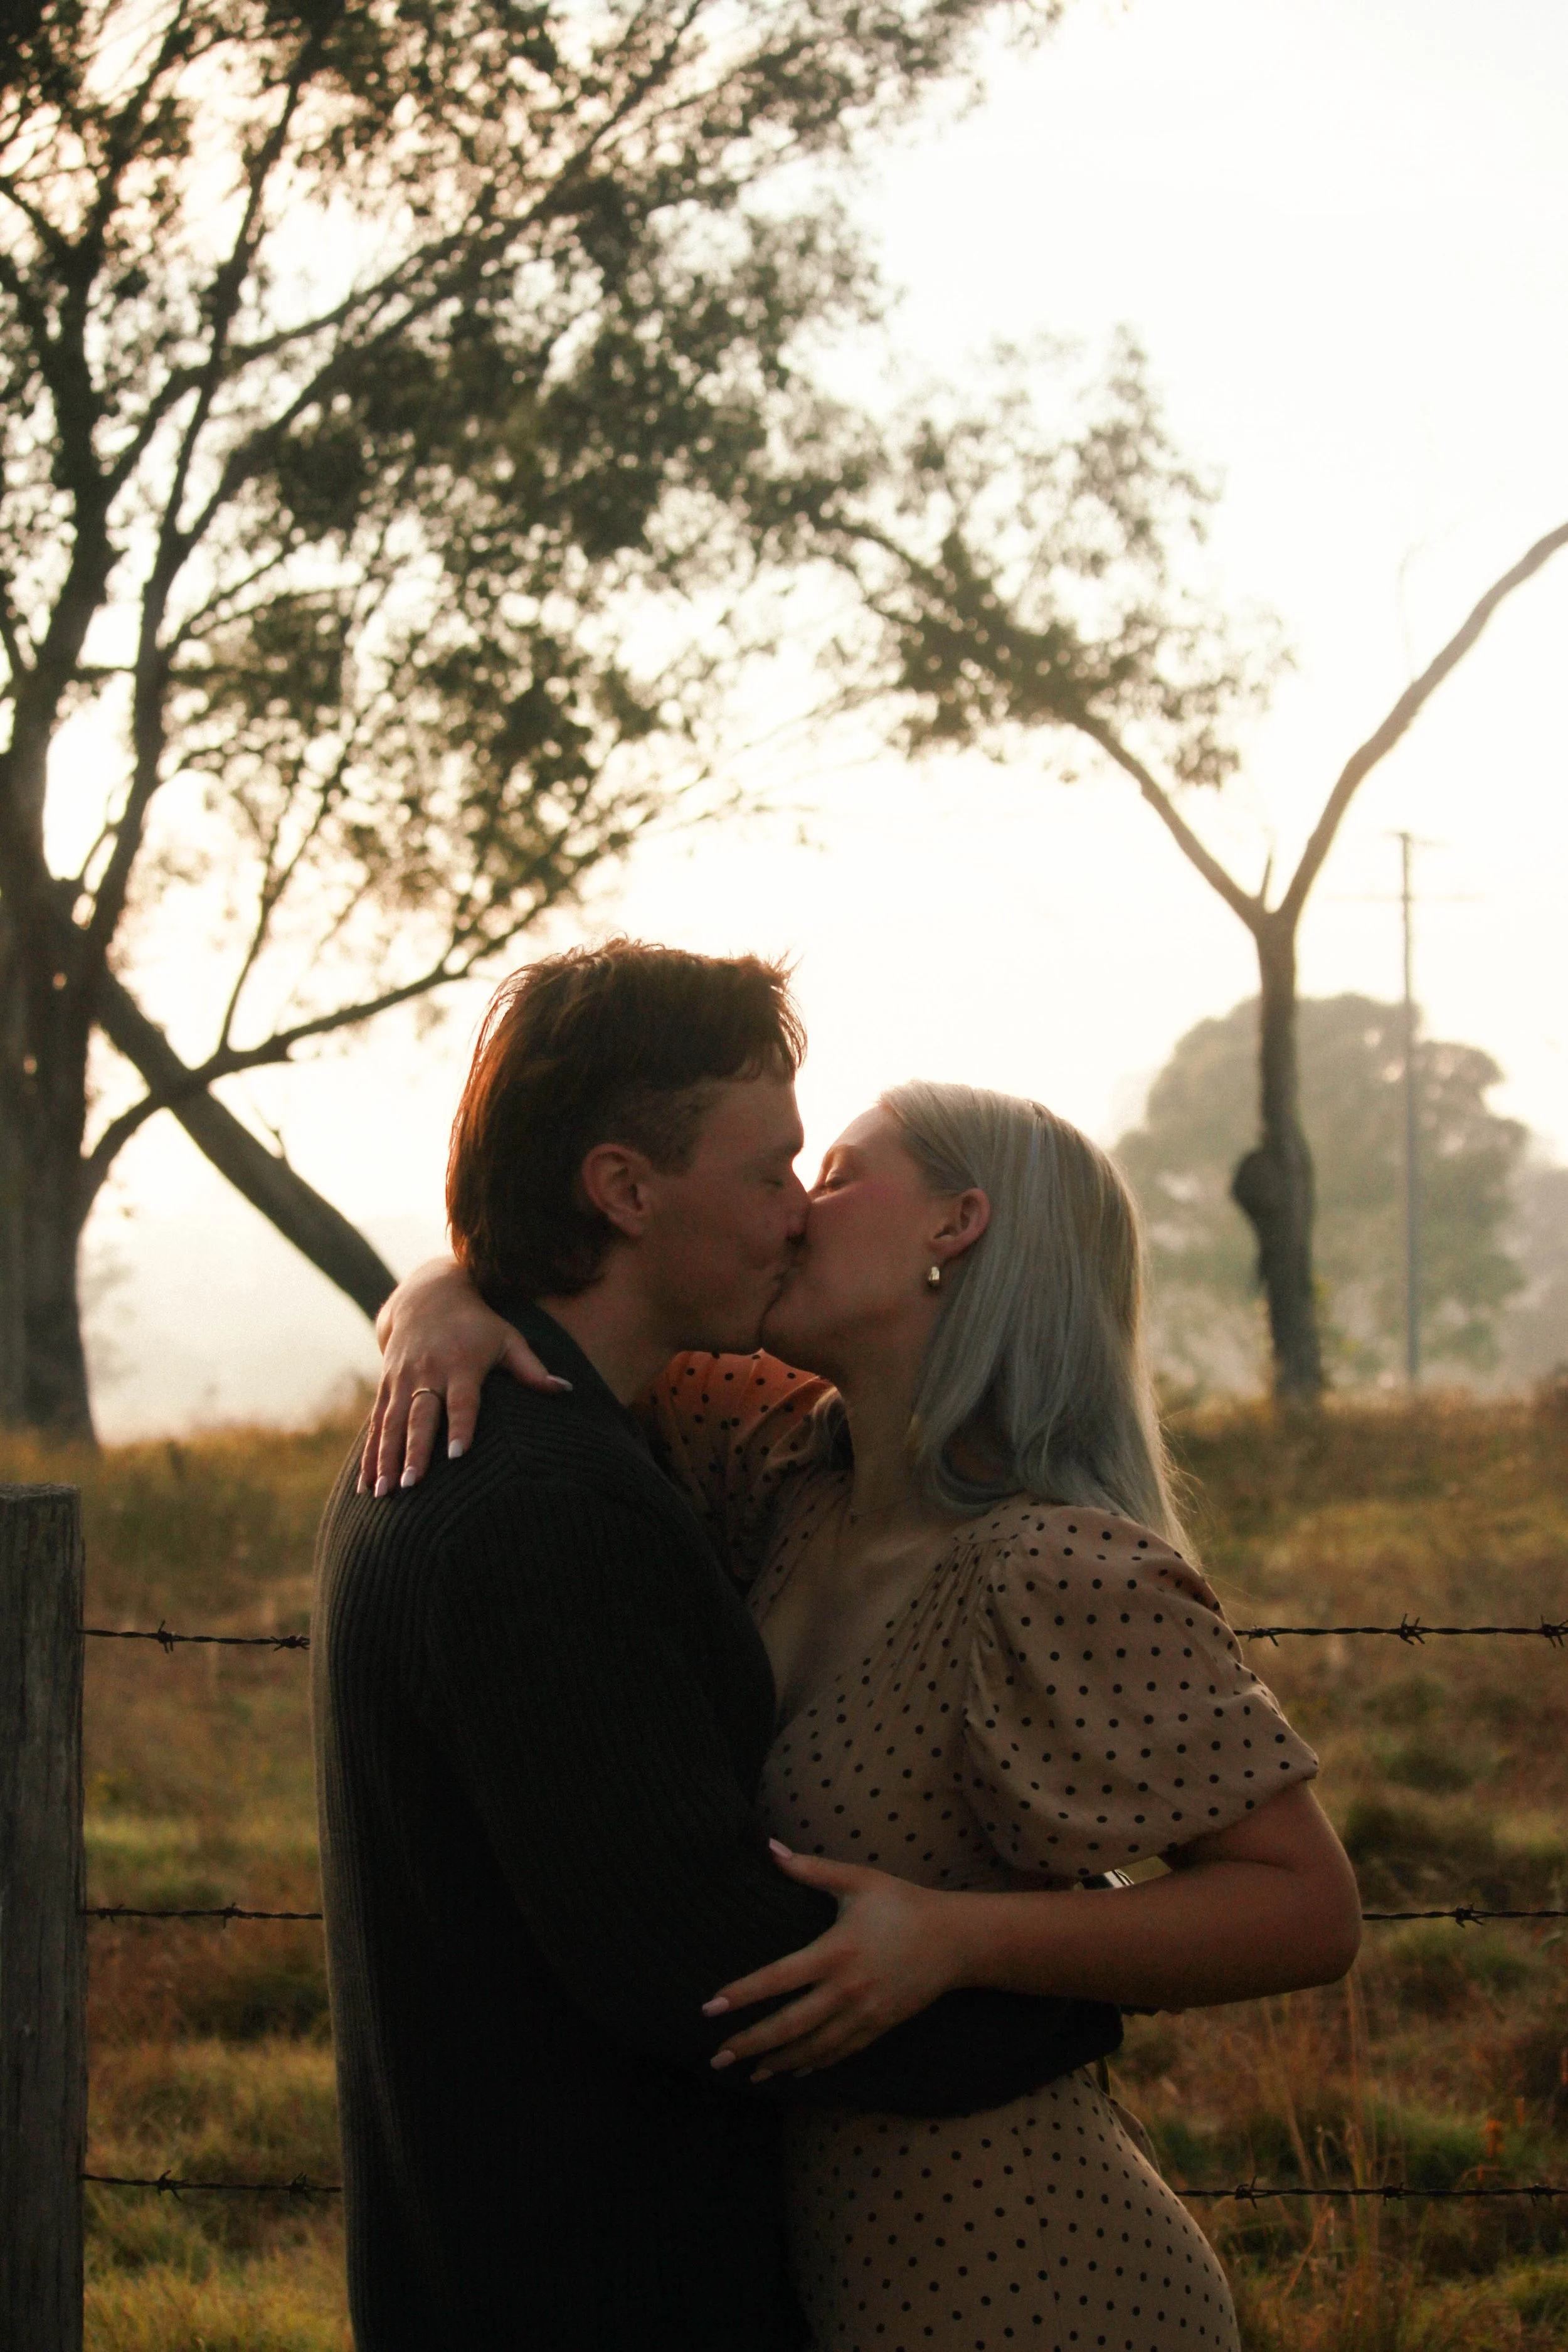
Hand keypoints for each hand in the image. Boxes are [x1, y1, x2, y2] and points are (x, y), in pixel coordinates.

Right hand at [360, 1256, 569, 1495]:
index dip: (460, 1426)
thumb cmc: (479, 1324)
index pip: (461, 1400)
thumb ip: (532, 1368)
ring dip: (386, 1460)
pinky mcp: (386, 1385)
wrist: (427, 1296)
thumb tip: (566, 1389)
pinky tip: (366, 1485)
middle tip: (411, 1486)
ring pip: (392, 1424)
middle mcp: (428, 1371)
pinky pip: (376, 1423)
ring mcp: (402, 1379)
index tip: (458, 1456)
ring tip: (384, 1494)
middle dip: (414, 1452)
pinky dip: (370, 1454)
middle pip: (420, 1416)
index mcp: (461, 1363)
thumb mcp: (507, 1339)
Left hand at [703, 1844, 964, 2081]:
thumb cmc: (903, 1903)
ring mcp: (864, 2014)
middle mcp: (846, 1989)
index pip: (777, 1978)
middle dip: (750, 2043)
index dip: (742, 1994)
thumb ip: (811, 1869)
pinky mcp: (879, 2027)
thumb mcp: (858, 1880)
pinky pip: (839, 2053)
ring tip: (747, 2074)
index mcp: (835, 1951)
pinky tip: (792, 2071)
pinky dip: (813, 2064)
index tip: (710, 2008)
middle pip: (789, 2025)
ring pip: (812, 2048)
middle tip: (716, 2057)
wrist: (955, 1940)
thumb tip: (770, 1847)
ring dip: (777, 2062)